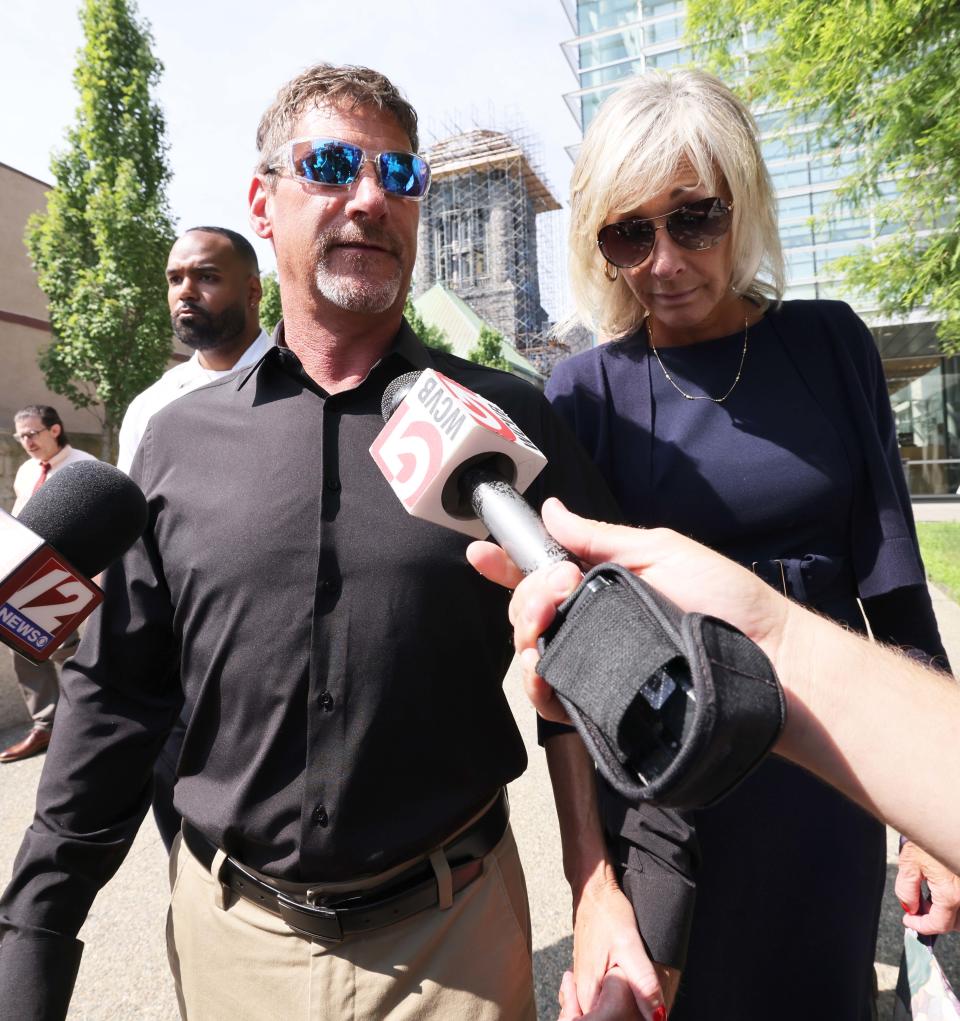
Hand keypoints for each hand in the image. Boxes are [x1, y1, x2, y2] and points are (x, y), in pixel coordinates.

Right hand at [467, 498, 791, 717]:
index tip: (480, 553)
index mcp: (600, 584)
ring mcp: (593, 665)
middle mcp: (590, 624)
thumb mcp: (660, 551)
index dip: (506, 564)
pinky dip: (536, 685)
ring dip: (526, 636)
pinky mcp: (599, 705)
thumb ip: (599, 537)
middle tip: (557, 590)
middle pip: (526, 611)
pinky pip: (550, 700)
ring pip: (530, 653)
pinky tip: (541, 671)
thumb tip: (550, 507)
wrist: (766, 658)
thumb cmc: (723, 598)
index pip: (540, 574)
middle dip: (525, 597)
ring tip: (546, 630)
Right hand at [568, 874, 672, 1020]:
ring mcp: (581, 984)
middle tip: (644, 1005)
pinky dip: (605, 1004)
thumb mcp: (629, 945)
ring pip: (596, 1013)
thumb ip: (642, 982)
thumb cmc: (607, 914)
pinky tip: (620, 992)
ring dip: (613, 1012)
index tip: (645, 1014)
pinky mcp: (585, 975)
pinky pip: (593, 1001)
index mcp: (590, 994)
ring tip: (633, 999)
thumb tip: (658, 1016)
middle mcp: (581, 993)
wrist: (592, 891)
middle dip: (622, 1018)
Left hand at [896, 841, 959, 934]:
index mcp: (951, 893)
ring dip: (949, 911)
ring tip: (931, 896)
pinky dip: (957, 899)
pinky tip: (944, 884)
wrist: (947, 815)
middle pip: (955, 923)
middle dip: (936, 919)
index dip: (921, 926)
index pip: (938, 924)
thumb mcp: (910, 861)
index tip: (909, 921)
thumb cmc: (927, 834)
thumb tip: (910, 908)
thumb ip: (907, 889)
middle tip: (919, 908)